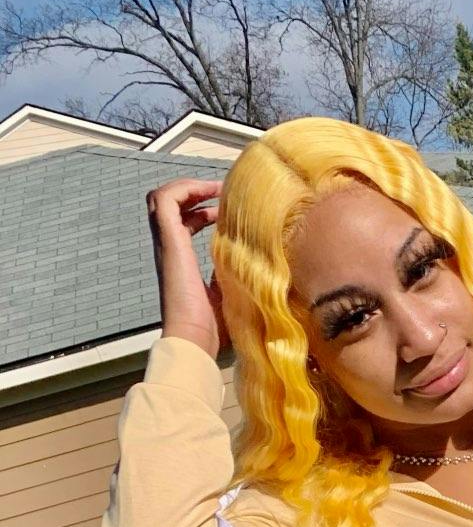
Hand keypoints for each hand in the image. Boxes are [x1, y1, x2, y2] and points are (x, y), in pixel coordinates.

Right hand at [146, 178, 228, 359]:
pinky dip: (185, 189)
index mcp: (182, 261)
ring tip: (215, 187)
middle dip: (193, 191)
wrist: (195, 340)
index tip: (227, 209)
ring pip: (162, 198)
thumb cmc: (212, 330)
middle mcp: (170, 249)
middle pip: (168, 204)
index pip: (184, 223)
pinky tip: (210, 193)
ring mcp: (167, 245)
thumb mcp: (229, 295)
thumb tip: (256, 265)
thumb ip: (233, 276)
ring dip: (188, 186)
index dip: (203, 210)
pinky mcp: (169, 242)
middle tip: (220, 191)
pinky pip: (166, 200)